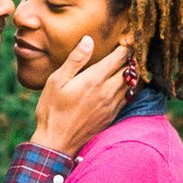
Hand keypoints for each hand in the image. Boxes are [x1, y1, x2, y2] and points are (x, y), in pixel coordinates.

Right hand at [29, 33, 134, 158]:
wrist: (57, 142)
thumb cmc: (52, 110)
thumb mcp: (57, 81)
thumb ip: (75, 60)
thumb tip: (88, 40)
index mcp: (94, 79)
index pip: (119, 58)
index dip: (124, 47)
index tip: (124, 41)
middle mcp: (107, 91)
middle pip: (128, 70)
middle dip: (129, 58)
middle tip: (126, 51)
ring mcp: (111, 105)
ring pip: (130, 84)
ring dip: (130, 73)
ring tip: (125, 65)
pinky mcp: (111, 116)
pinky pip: (127, 97)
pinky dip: (128, 88)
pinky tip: (122, 85)